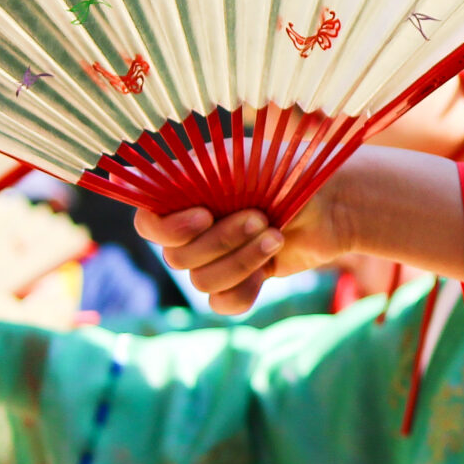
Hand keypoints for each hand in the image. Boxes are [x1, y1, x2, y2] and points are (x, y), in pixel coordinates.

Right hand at [136, 182, 352, 315]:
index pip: (147, 223)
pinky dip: (247, 286)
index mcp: (184, 195)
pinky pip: (222, 302)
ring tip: (276, 235)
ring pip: (202, 282)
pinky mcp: (239, 281)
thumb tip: (126, 175)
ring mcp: (215, 257)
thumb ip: (185, 172)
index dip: (169, 229)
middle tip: (262, 218)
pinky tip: (271, 266)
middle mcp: (192, 228)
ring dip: (243, 260)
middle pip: (177, 259)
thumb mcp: (235, 162)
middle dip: (223, 241)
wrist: (336, 200)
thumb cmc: (286, 169)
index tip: (204, 216)